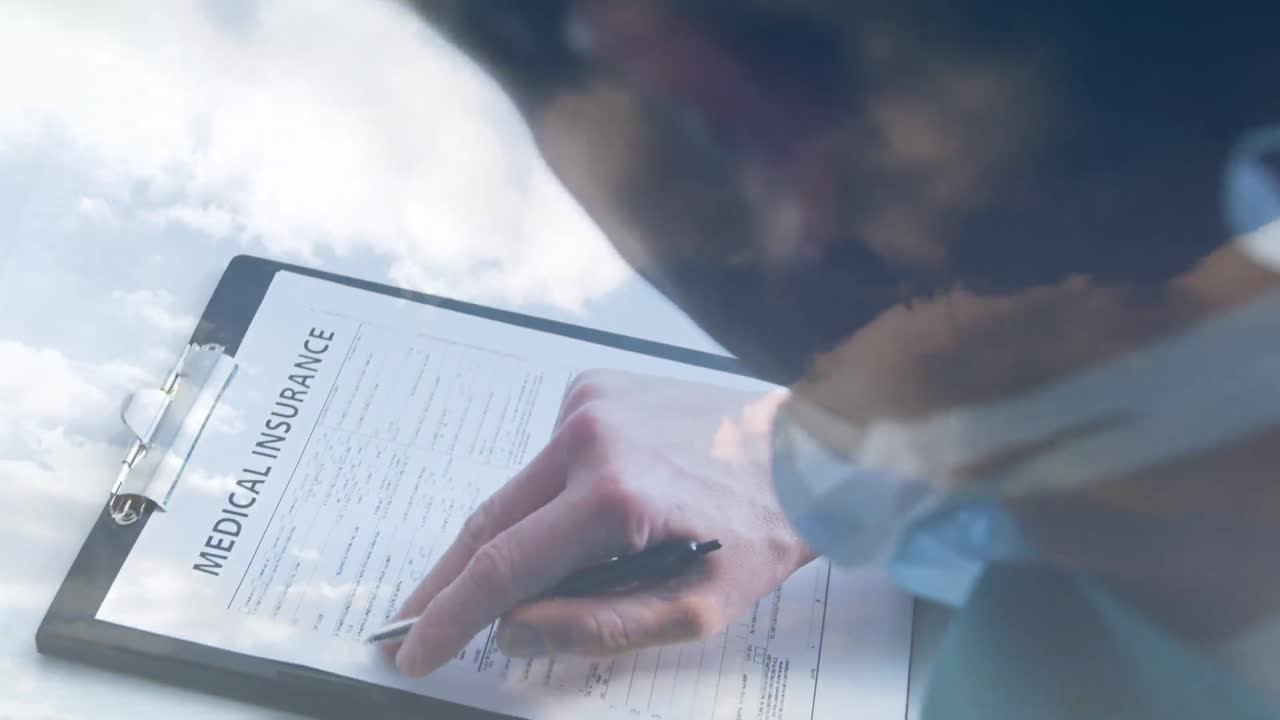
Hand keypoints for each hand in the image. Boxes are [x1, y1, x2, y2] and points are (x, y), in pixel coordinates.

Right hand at [384, 369, 814, 675]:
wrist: (806, 447)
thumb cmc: (763, 531)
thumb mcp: (696, 607)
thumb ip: (595, 626)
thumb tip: (509, 630)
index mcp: (617, 496)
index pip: (503, 566)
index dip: (450, 615)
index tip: (414, 647)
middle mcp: (590, 436)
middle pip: (491, 521)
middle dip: (450, 580)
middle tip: (415, 621)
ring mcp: (588, 403)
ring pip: (518, 490)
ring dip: (509, 537)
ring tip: (530, 574)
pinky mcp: (592, 388)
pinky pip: (549, 458)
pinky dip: (551, 495)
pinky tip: (592, 510)